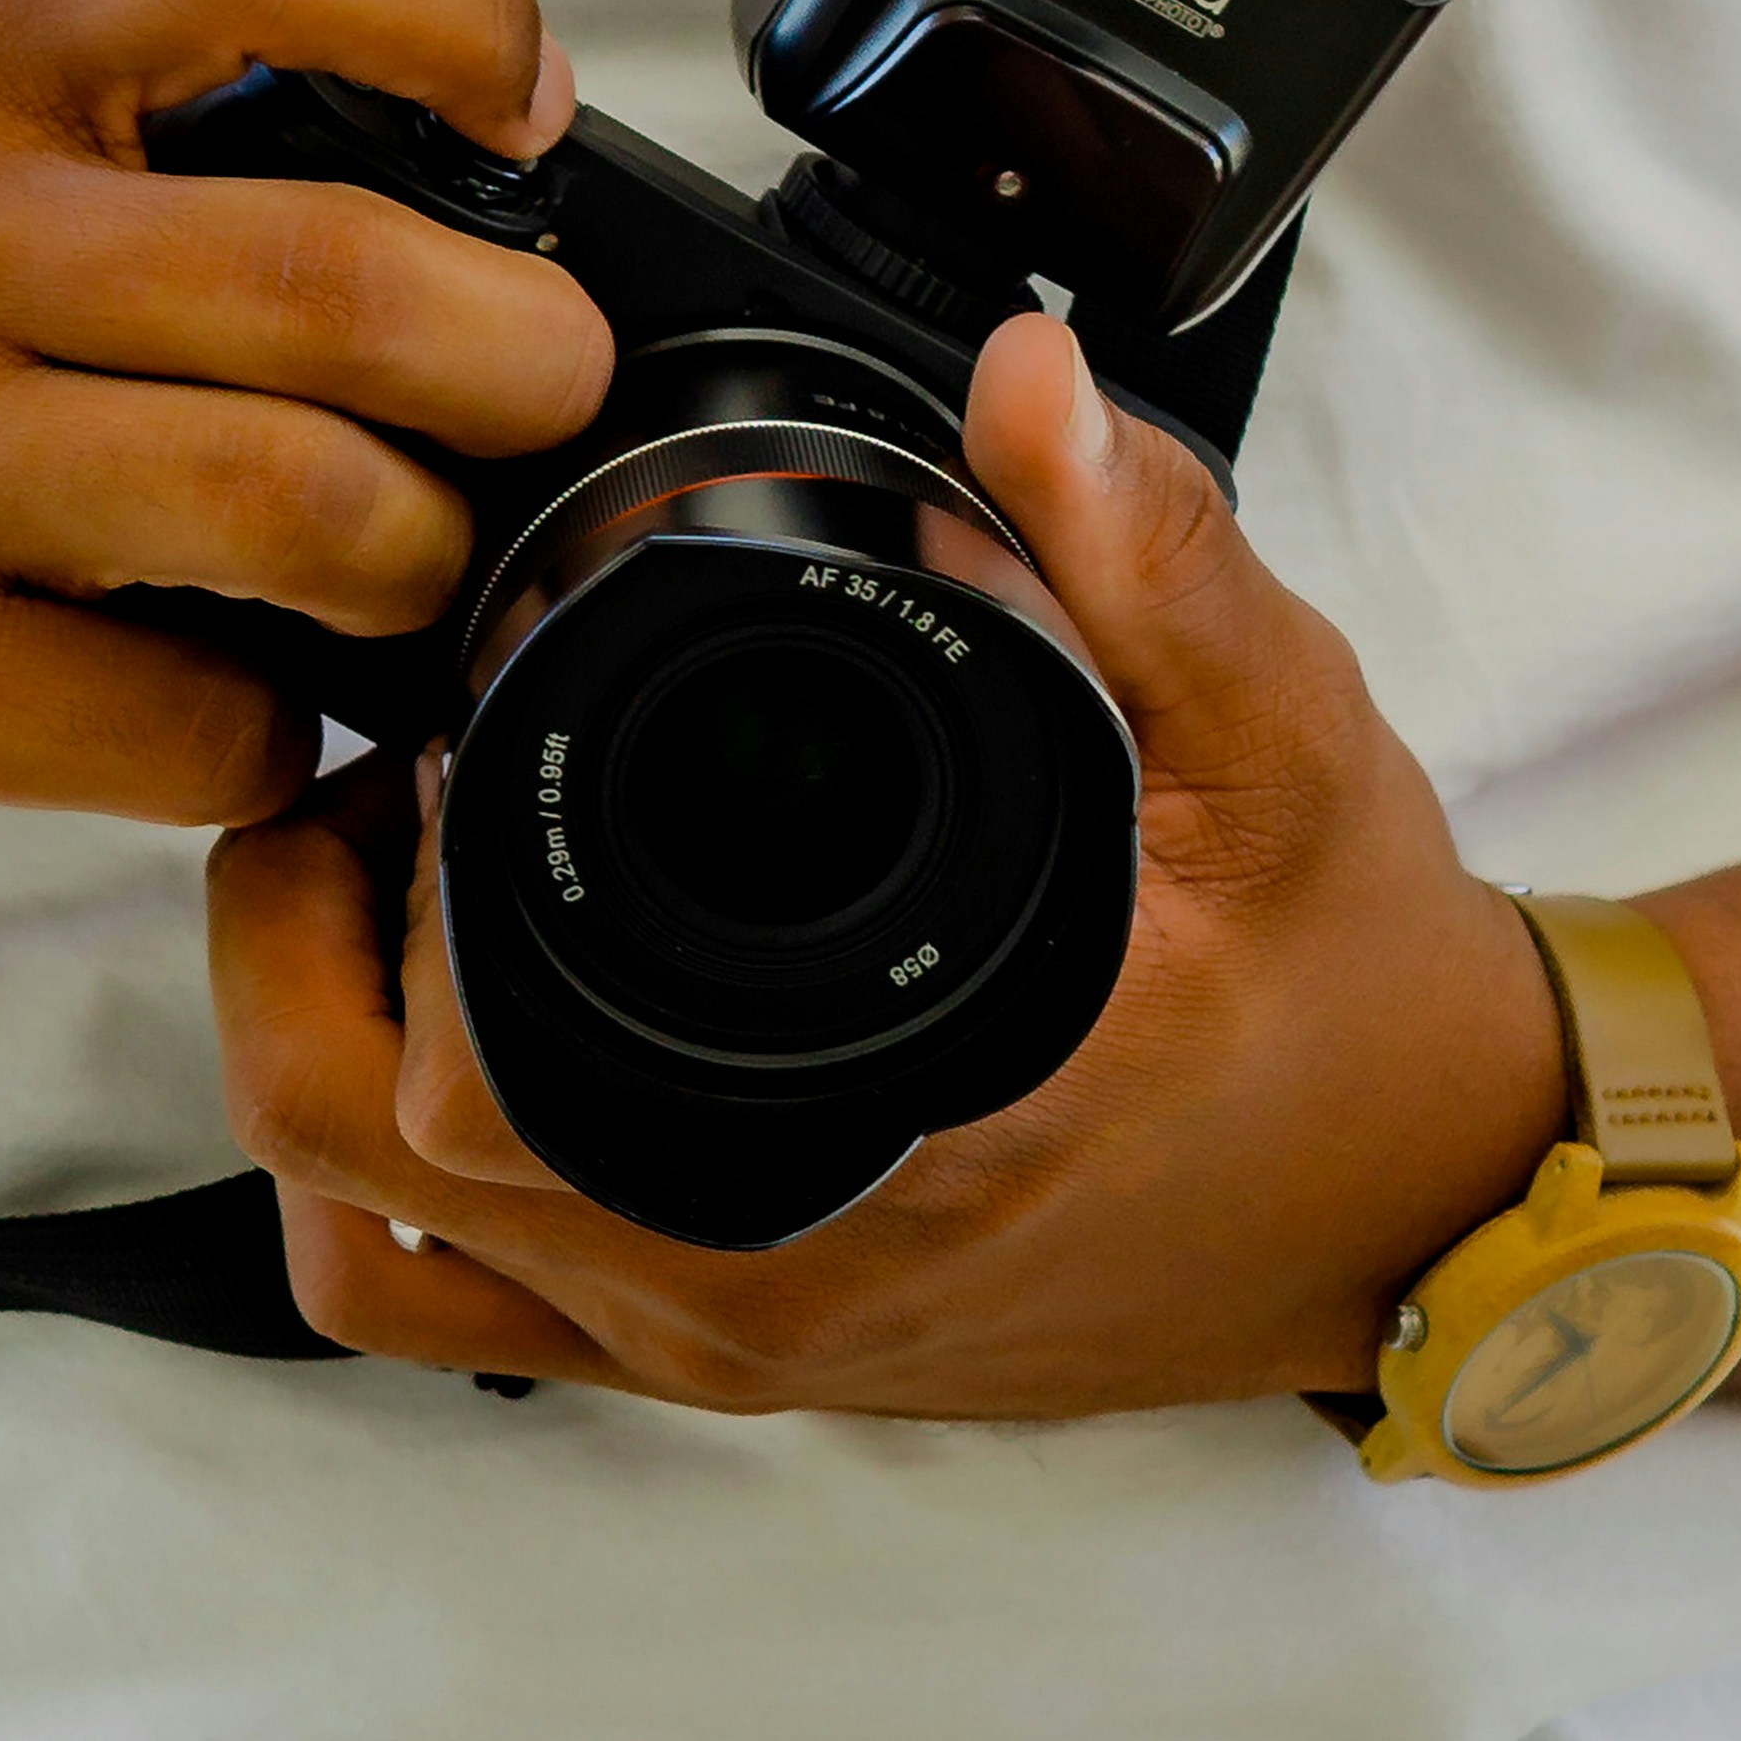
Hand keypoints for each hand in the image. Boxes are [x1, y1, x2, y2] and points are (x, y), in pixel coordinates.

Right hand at [0, 0, 612, 914]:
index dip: (458, 12)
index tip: (518, 122)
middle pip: (334, 272)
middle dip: (517, 356)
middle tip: (531, 393)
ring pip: (298, 508)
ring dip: (416, 557)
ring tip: (397, 557)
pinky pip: (197, 720)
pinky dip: (273, 729)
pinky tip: (230, 693)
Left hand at [207, 316, 1563, 1422]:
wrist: (1436, 1193)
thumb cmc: (1348, 994)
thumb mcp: (1284, 743)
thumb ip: (1151, 560)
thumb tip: (1025, 387)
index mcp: (854, 1161)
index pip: (462, 1084)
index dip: (377, 896)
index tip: (416, 729)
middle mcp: (755, 1292)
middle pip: (351, 1169)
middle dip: (304, 947)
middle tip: (381, 774)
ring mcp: (729, 1342)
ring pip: (381, 1259)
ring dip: (325, 1072)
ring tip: (405, 892)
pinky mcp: (742, 1353)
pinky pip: (477, 1313)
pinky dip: (409, 1185)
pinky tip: (474, 1024)